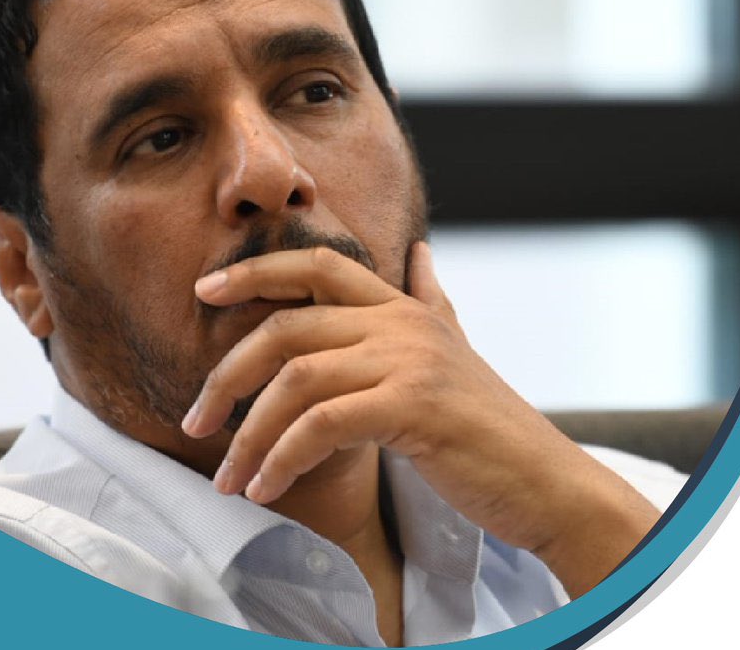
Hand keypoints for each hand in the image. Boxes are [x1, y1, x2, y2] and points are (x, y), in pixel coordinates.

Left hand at [183, 243, 660, 595]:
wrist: (543, 480)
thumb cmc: (485, 425)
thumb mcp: (454, 347)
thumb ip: (430, 298)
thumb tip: (421, 250)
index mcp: (401, 308)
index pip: (318, 264)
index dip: (257, 271)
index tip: (204, 290)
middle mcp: (400, 323)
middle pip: (287, 327)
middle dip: (229, 375)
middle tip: (196, 420)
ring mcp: (408, 360)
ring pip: (296, 380)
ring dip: (249, 435)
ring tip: (229, 478)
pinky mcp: (413, 406)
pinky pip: (322, 424)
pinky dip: (282, 458)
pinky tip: (267, 488)